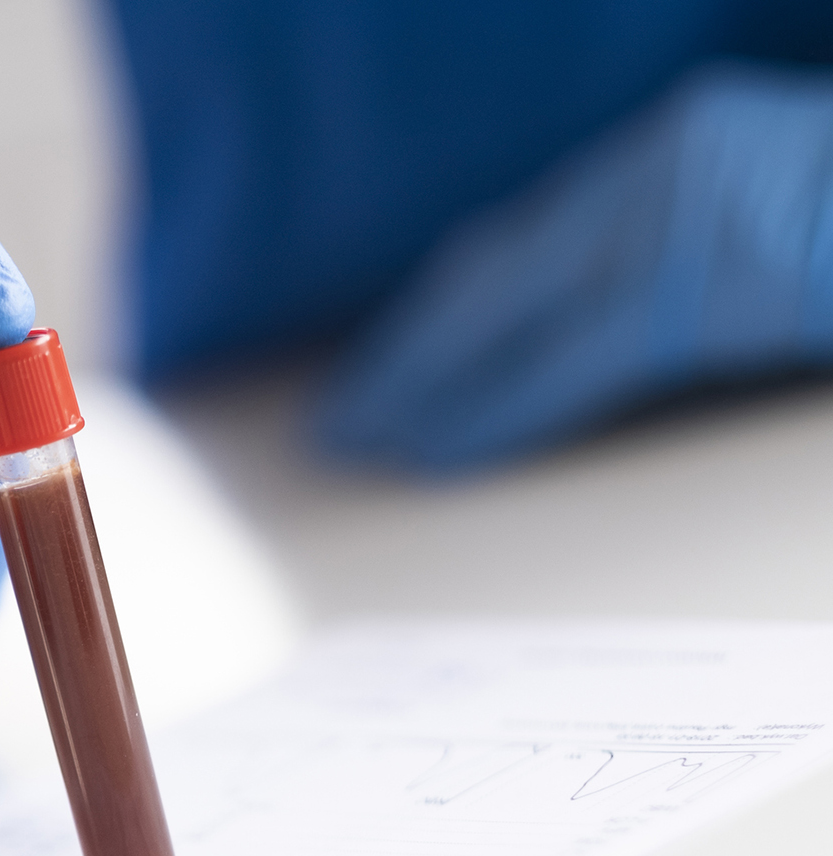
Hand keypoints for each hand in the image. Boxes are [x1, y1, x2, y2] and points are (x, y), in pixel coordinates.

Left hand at [315, 62, 832, 470]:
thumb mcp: (766, 248)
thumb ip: (686, 281)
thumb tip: (596, 350)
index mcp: (680, 154)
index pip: (528, 244)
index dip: (447, 312)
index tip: (386, 368)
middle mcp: (665, 165)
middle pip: (497, 270)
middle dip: (413, 350)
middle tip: (343, 417)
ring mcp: (688, 210)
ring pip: (511, 310)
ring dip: (427, 381)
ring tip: (363, 439)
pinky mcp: (712, 275)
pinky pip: (573, 355)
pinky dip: (496, 405)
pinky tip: (436, 447)